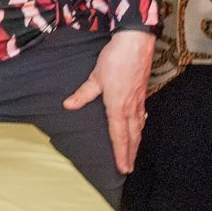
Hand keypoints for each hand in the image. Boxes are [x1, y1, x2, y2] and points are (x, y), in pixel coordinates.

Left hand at [62, 30, 155, 173]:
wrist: (136, 42)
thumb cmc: (115, 59)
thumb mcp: (95, 77)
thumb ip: (83, 94)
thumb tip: (69, 105)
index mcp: (118, 107)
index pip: (119, 136)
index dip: (120, 153)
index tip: (122, 168)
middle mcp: (131, 107)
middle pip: (132, 136)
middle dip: (131, 153)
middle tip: (129, 168)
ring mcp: (139, 99)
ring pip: (139, 126)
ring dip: (136, 142)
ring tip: (134, 153)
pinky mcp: (142, 91)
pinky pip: (142, 115)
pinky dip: (140, 126)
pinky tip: (140, 126)